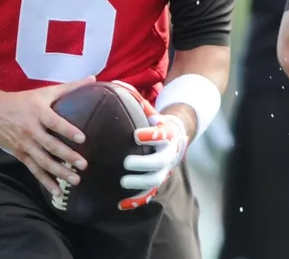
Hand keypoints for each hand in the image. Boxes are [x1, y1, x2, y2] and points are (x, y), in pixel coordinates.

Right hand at [0, 76, 95, 196]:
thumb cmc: (22, 101)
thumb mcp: (45, 92)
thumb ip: (70, 87)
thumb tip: (94, 78)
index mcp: (38, 113)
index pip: (55, 123)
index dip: (68, 130)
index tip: (83, 138)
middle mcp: (31, 130)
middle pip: (51, 146)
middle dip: (67, 157)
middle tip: (83, 165)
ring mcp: (25, 145)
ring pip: (43, 162)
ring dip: (59, 172)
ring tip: (76, 180)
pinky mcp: (20, 155)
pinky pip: (34, 170)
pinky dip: (45, 181)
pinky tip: (58, 191)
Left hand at [115, 82, 188, 209]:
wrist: (173, 139)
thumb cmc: (153, 122)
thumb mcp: (148, 110)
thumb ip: (133, 98)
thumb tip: (114, 83)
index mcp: (166, 135)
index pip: (160, 135)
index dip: (150, 135)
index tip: (136, 134)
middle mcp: (167, 154)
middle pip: (158, 162)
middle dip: (143, 163)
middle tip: (126, 162)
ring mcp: (163, 170)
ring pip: (154, 181)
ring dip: (139, 183)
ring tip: (122, 182)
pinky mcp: (156, 182)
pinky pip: (147, 195)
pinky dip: (135, 201)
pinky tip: (120, 205)